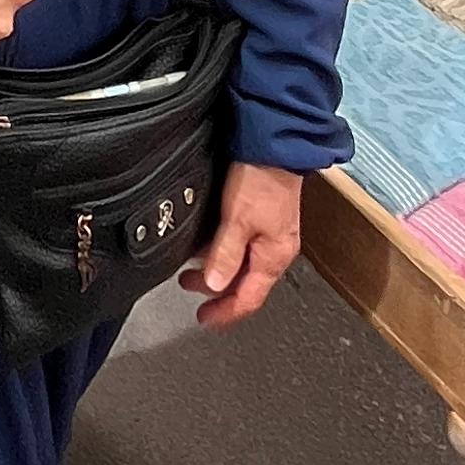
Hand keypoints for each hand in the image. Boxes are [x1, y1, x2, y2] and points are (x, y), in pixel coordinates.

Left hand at [181, 160, 302, 326]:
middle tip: (189, 287)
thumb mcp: (238, 220)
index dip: (225, 313)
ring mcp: (271, 234)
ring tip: (193, 267)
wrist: (275, 146)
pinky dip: (224, 253)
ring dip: (218, 270)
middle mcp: (275, 250)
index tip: (204, 319)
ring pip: (243, 266)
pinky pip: (244, 248)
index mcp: (273, 257)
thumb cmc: (262, 180)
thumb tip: (214, 286)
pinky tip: (209, 245)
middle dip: (217, 290)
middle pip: (245, 284)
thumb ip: (225, 255)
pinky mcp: (264, 219)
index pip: (249, 299)